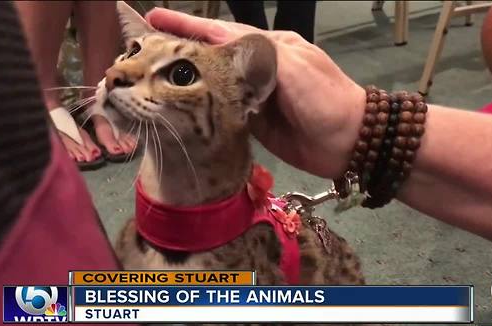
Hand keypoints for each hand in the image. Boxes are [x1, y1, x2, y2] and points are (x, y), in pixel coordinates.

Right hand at [146, 8, 364, 178]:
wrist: (349, 142)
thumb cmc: (324, 98)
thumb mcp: (294, 67)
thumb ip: (257, 53)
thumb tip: (219, 45)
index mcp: (269, 46)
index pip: (221, 31)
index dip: (188, 26)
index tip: (154, 18)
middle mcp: (257, 68)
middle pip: (212, 56)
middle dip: (180, 51)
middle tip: (143, 51)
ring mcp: (254, 96)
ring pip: (214, 84)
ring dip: (186, 80)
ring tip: (151, 77)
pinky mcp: (253, 123)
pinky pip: (222, 112)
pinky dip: (202, 108)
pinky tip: (178, 108)